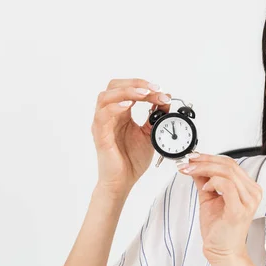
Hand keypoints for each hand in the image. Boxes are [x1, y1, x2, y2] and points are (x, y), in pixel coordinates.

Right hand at [92, 78, 171, 195]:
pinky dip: (114, 107)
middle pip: (114, 87)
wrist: (123, 181)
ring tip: (144, 94)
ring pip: (106, 97)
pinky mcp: (100, 135)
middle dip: (135, 84)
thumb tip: (165, 100)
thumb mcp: (150, 134)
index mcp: (121, 113)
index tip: (161, 91)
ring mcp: (103, 124)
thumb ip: (156, 117)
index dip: (144, 86)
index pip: (128, 89)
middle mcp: (110, 116)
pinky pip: (102, 116)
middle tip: (153, 89)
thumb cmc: (132, 160)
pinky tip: (127, 106)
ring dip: (126, 92)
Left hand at [177, 153, 262, 263]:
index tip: (192, 158)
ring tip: (191, 173)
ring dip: (204, 169)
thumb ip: (204, 180)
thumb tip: (194, 165)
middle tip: (187, 164)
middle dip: (204, 161)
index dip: (209, 158)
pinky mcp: (239, 210)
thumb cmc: (219, 229)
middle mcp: (252, 192)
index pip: (230, 164)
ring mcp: (248, 201)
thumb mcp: (209, 198)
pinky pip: (227, 185)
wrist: (222, 251)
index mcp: (248, 188)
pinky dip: (213, 182)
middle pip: (228, 165)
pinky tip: (205, 189)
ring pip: (227, 172)